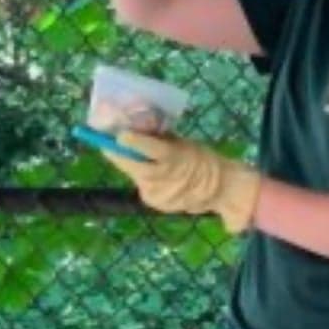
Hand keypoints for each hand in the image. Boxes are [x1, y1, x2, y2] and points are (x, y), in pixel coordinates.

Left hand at [103, 131, 261, 233]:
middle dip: (119, 154)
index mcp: (176, 158)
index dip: (135, 142)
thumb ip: (159, 139)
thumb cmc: (199, 160)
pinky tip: (156, 179)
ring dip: (132, 166)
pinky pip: (143, 187)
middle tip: (109, 144)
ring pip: (136, 176)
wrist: (218, 190)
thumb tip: (134, 125)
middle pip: (134, 165)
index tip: (120, 135)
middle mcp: (166, 179)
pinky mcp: (155, 203)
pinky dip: (145, 180)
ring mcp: (160, 194)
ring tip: (142, 160)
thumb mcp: (184, 145)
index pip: (153, 150)